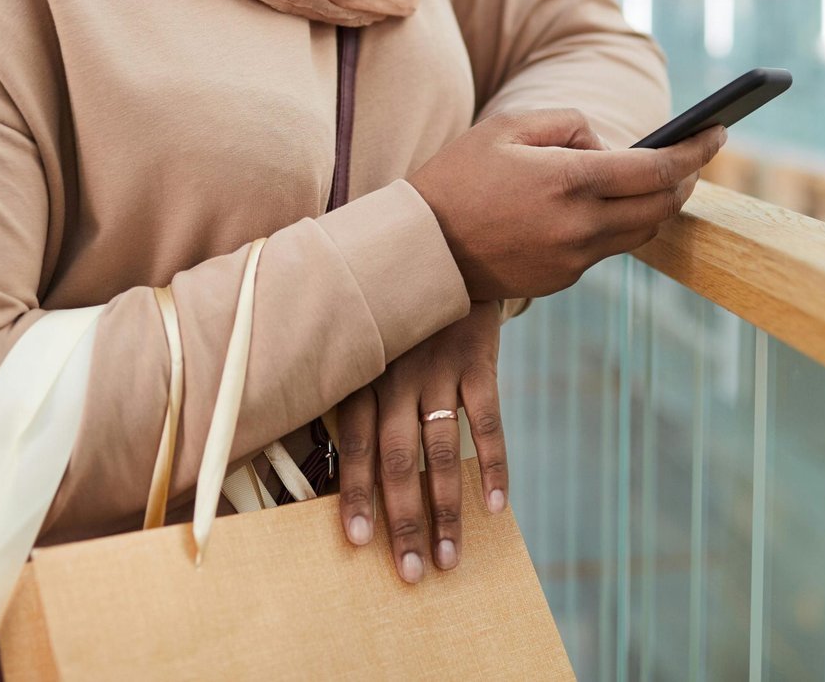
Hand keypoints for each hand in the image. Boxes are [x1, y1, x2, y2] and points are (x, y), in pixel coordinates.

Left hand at [336, 301, 506, 583]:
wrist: (444, 252)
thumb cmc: (395, 318)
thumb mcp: (364, 346)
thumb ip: (352, 398)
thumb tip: (330, 471)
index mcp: (361, 376)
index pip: (353, 444)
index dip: (355, 494)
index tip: (359, 542)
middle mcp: (396, 376)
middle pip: (398, 459)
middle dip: (403, 520)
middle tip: (411, 572)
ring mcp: (438, 369)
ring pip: (442, 450)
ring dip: (447, 508)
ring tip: (451, 557)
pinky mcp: (478, 362)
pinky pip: (488, 421)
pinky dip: (493, 465)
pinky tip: (494, 506)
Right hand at [410, 110, 725, 301]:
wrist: (421, 248)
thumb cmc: (458, 177)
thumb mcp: (508, 127)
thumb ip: (569, 123)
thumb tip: (608, 146)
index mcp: (569, 182)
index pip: (657, 168)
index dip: (697, 150)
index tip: (719, 132)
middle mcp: (580, 226)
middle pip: (663, 206)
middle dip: (686, 179)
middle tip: (694, 155)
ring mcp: (573, 259)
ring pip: (642, 233)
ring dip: (656, 205)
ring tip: (654, 178)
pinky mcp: (562, 280)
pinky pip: (607, 249)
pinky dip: (617, 224)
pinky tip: (606, 205)